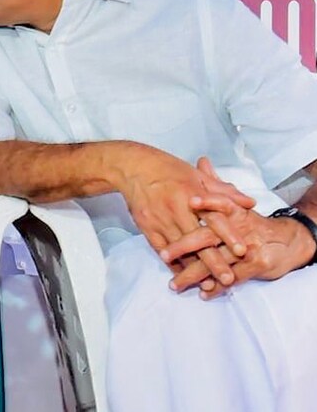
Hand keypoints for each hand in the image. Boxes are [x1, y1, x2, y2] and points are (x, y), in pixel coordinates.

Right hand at [115, 148, 251, 286]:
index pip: (214, 218)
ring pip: (179, 250)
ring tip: (207, 284)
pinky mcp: (147, 228)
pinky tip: (183, 274)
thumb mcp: (197, 175)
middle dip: (214, 261)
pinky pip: (161, 250)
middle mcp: (176, 210)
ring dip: (193, 268)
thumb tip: (250, 203)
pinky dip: (172, 263)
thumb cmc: (168, 170)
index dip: (229, 235)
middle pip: (198, 240)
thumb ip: (224, 191)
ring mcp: (160, 221)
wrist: (134, 168)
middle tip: (228, 278)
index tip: (243, 251)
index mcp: (192, 195)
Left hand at [164, 198, 315, 298]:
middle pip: (209, 236)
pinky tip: (204, 293)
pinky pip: (234, 278)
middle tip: (165, 254)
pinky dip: (218, 287)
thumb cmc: (253, 222)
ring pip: (216, 261)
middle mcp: (241, 228)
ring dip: (194, 273)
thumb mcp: (236, 202)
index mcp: (234, 211)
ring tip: (174, 283)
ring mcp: (249, 248)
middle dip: (184, 247)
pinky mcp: (256, 265)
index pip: (219, 203)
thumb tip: (202, 161)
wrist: (290, 240)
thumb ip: (215, 184)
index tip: (188, 201)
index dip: (206, 202)